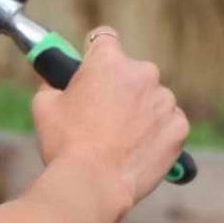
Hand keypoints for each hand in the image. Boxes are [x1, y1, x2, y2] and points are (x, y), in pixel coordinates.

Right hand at [31, 28, 188, 219]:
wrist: (93, 183)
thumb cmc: (65, 144)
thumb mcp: (44, 106)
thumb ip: (53, 84)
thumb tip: (56, 81)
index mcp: (108, 61)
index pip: (105, 39)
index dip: (96, 54)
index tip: (92, 69)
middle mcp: (142, 73)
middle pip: (131, 73)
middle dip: (119, 89)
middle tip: (101, 115)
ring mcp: (165, 100)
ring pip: (152, 99)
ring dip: (140, 112)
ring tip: (118, 140)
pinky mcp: (179, 127)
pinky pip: (169, 124)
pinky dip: (157, 133)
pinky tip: (136, 150)